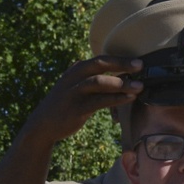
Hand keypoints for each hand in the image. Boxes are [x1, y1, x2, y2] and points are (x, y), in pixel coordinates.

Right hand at [23, 56, 143, 146]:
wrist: (43, 124)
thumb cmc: (66, 105)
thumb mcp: (76, 86)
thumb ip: (93, 79)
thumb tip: (121, 76)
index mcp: (76, 70)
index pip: (100, 59)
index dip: (120, 58)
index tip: (138, 61)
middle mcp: (74, 77)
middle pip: (100, 64)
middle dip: (121, 64)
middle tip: (140, 66)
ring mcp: (74, 93)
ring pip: (99, 82)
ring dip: (121, 84)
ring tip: (139, 87)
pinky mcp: (76, 109)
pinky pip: (99, 102)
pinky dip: (115, 99)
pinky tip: (128, 99)